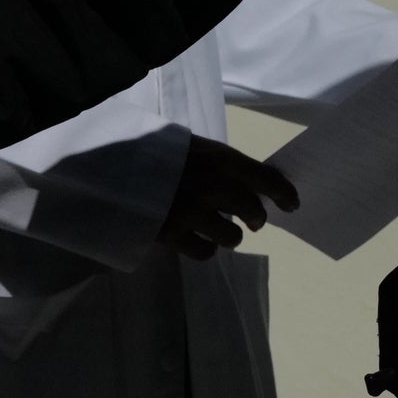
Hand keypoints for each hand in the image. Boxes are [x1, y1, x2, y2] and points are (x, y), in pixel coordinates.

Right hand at [157, 135, 296, 257]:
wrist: (106, 166)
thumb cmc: (150, 150)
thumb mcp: (188, 145)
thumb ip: (216, 162)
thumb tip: (245, 183)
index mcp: (218, 158)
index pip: (265, 178)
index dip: (284, 193)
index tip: (292, 204)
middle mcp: (212, 186)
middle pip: (252, 209)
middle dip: (257, 218)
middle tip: (254, 222)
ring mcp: (192, 213)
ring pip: (232, 236)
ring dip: (231, 235)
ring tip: (220, 231)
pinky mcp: (172, 235)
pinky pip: (205, 252)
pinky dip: (206, 248)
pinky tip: (199, 241)